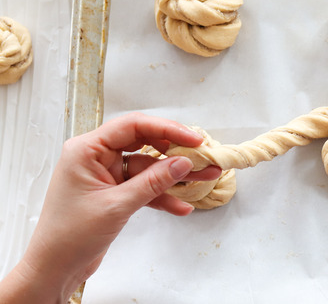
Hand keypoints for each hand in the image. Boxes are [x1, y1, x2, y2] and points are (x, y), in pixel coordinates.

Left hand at [0, 112, 220, 301]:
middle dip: (175, 151)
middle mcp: (96, 157)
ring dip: (175, 176)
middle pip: (144, 143)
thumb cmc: (69, 236)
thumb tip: (183, 163)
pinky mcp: (114, 192)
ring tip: (206, 178)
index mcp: (87, 149)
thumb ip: (152, 182)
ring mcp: (107, 175)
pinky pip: (144, 186)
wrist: (54, 269)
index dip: (167, 129)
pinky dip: (162, 195)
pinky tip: (182, 206)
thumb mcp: (116, 206)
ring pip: (149, 167)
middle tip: (203, 155)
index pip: (133, 127)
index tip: (194, 139)